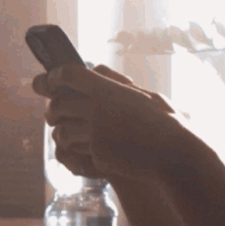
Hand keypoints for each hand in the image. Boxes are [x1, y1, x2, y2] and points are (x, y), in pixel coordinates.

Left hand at [30, 62, 182, 178]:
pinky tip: (79, 151)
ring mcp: (96, 133)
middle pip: (58, 103)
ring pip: (62, 130)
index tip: (50, 80)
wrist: (175, 155)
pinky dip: (74, 151)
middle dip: (51, 109)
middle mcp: (98, 109)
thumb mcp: (147, 94)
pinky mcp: (99, 154)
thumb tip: (97, 70)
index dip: (54, 76)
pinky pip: (76, 151)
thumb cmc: (167, 123)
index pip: (69, 74)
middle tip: (51, 112)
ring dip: (59, 131)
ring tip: (62, 133)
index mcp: (110, 90)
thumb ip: (119, 84)